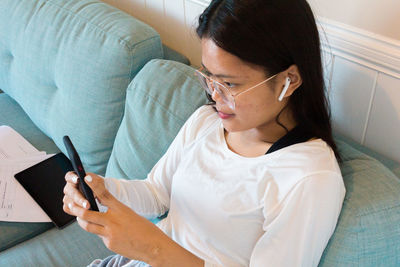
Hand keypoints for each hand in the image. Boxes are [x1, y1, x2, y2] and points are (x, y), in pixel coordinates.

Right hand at [63, 171, 103, 210]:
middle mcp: (69, 187)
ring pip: (69, 201)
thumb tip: (88, 178)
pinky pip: (69, 209)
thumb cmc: (99, 186)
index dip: (72, 178)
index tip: (78, 179)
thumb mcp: (100, 182)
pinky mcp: (68, 206)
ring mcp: (67, 197)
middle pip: (69, 191)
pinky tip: (84, 212)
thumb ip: (94, 180)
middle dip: (79, 198)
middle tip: (87, 204)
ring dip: (79, 206)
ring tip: (88, 209)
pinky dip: (76, 211)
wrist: (100, 196)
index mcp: (74, 178)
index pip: (69, 176)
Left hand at [63, 173, 202, 266]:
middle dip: (76, 209)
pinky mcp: (109, 244)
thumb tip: (100, 212)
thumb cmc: (144, 228)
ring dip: (82, 221)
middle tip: (70, 204)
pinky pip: (99, 236)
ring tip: (79, 218)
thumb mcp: (130, 214)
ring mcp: (110, 233)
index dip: (93, 185)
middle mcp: (113, 220)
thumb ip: (114, 212)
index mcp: (121, 209)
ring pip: (88, 226)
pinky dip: (100, 233)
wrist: (154, 246)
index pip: (103, 194)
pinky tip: (106, 232)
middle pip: (87, 213)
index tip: (85, 177)